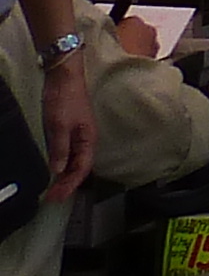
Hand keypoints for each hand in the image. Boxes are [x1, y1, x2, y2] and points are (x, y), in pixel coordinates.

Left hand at [38, 54, 93, 204]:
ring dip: (65, 176)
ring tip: (53, 189)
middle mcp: (86, 139)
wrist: (64, 76)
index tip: (56, 197)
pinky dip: (62, 165)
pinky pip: (69, 154)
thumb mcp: (59, 125)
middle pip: (80, 167)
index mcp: (88, 138)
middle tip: (52, 198)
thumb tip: (58, 170)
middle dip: (68, 184)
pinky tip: (54, 171)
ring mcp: (78, 135)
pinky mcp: (70, 131)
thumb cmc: (65, 99)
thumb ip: (60, 148)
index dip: (70, 184)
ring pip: (75, 162)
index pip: (82, 168)